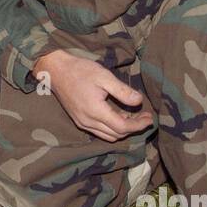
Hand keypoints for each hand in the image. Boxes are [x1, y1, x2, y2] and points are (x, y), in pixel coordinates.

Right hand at [33, 49, 153, 142]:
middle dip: (134, 128)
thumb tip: (139, 101)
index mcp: (95, 111)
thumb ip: (122, 91)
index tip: (150, 118)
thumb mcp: (104, 76)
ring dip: (123, 130)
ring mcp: (82, 123)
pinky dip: (111, 128)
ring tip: (134, 118)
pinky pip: (99, 132)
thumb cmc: (80, 70)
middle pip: (116, 134)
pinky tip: (118, 116)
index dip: (138, 125)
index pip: (122, 127)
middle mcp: (88, 122)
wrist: (56, 70)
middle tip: (145, 117)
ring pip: (108, 136)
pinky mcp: (79, 121)